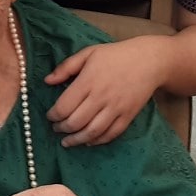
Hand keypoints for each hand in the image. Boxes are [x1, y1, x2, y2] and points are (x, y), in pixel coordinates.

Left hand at [44, 38, 164, 145]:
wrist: (148, 61)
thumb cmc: (114, 55)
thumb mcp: (87, 54)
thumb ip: (66, 67)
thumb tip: (47, 81)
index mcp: (88, 81)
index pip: (64, 106)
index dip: (53, 115)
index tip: (49, 116)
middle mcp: (101, 97)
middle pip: (76, 122)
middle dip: (62, 129)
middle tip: (56, 129)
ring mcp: (116, 109)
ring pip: (92, 132)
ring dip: (77, 140)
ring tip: (67, 141)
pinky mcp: (128, 116)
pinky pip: (111, 134)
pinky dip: (97, 141)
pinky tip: (88, 141)